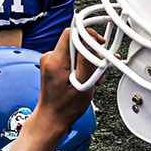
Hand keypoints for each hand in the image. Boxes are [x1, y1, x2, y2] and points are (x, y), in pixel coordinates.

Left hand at [16, 30, 95, 147]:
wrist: (52, 118)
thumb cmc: (65, 107)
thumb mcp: (83, 85)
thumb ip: (87, 62)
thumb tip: (91, 42)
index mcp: (55, 61)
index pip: (72, 33)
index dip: (89, 36)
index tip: (100, 45)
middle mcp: (50, 58)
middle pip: (76, 42)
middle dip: (92, 54)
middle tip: (99, 69)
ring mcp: (51, 61)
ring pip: (76, 51)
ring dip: (89, 62)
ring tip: (94, 78)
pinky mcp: (54, 65)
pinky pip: (72, 58)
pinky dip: (82, 66)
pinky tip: (88, 78)